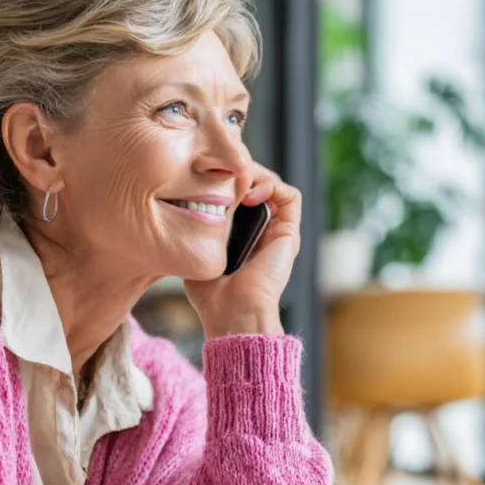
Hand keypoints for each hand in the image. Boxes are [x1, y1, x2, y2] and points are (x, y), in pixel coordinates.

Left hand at [184, 164, 300, 337]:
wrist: (234, 312)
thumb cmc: (212, 295)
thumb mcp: (199, 252)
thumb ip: (200, 229)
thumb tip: (193, 202)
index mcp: (241, 235)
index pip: (238, 194)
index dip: (227, 180)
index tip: (209, 179)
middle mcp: (262, 231)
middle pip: (257, 184)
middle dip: (241, 172)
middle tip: (224, 175)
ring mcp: (277, 231)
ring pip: (274, 185)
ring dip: (257, 176)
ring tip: (237, 185)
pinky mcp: (290, 233)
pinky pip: (292, 196)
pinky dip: (273, 186)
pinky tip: (251, 195)